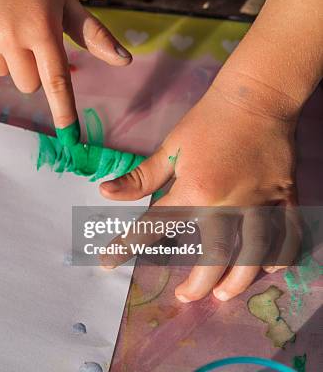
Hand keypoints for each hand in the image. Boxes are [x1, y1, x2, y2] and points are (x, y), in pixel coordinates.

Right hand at [0, 0, 131, 127]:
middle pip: (27, 83)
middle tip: (27, 36)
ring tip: (4, 22)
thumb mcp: (67, 0)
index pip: (55, 81)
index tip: (70, 139)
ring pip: (0, 72)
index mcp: (42, 28)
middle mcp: (10, 34)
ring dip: (5, 56)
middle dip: (31, 68)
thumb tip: (124, 61)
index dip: (63, 112)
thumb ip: (93, 35)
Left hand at [99, 71, 300, 301]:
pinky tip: (266, 269)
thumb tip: (105, 192)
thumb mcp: (170, 148)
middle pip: (214, 254)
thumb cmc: (207, 122)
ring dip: (238, 280)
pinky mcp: (285, 197)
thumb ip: (141, 177)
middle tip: (185, 296)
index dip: (128, 245)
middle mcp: (228, 201)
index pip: (155, 225)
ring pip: (253, 253)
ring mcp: (260, 201)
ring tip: (222, 295)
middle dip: (198, 282)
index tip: (108, 262)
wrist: (257, 97)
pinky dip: (278, 256)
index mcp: (194, 188)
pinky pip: (286, 234)